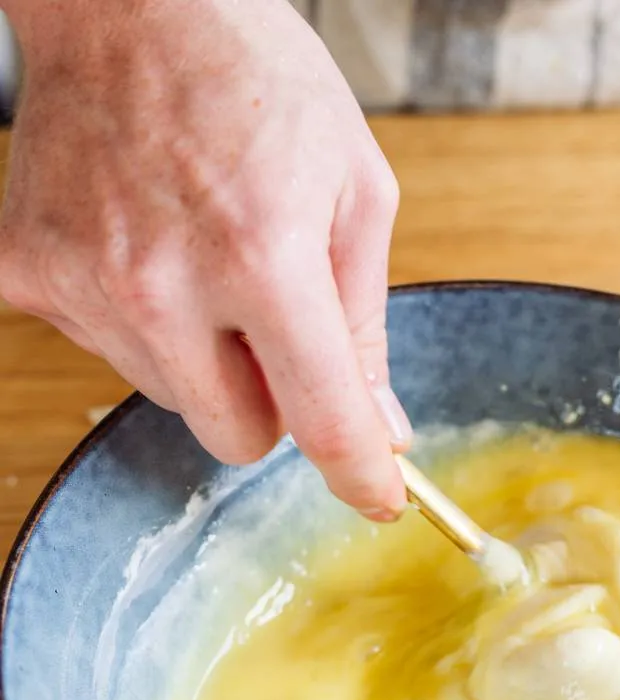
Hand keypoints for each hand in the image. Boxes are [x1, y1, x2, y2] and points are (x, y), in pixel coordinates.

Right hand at [0, 0, 408, 518]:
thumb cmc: (257, 78)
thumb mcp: (353, 189)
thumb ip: (365, 325)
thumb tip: (382, 431)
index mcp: (265, 256)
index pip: (320, 420)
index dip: (359, 474)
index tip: (378, 498)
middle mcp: (165, 283)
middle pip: (237, 437)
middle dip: (269, 399)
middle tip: (270, 318)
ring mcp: (86, 283)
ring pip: (173, 396)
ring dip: (201, 353)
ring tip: (201, 250)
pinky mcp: (28, 275)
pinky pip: (106, 351)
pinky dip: (134, 318)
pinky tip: (144, 244)